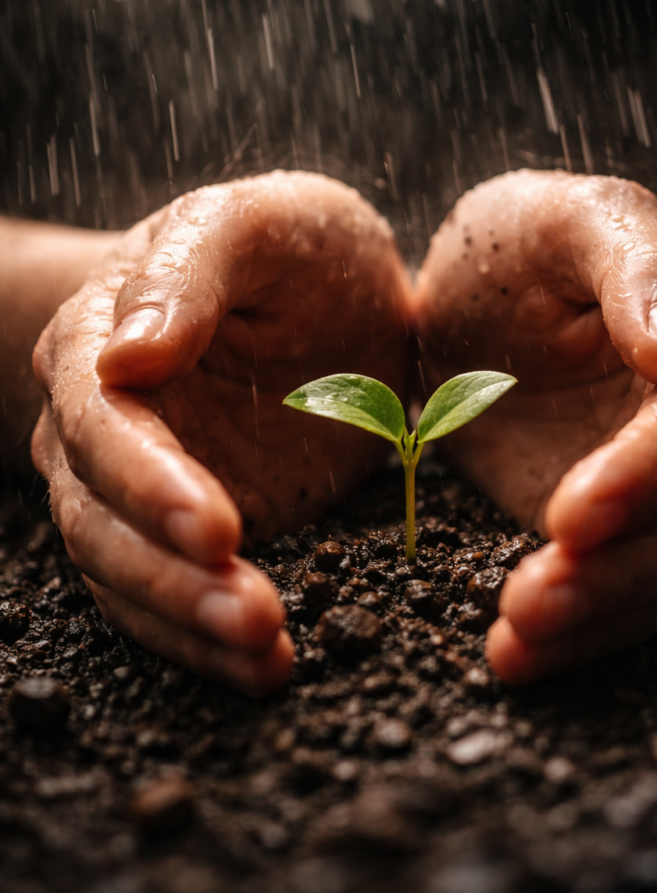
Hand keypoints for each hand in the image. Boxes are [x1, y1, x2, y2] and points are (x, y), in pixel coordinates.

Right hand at [33, 172, 411, 693]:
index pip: (101, 423)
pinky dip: (206, 641)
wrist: (322, 294)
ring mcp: (135, 489)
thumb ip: (193, 271)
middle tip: (255, 615)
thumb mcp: (258, 223)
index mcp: (102, 341)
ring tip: (267, 657)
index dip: (149, 481)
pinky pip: (166, 600)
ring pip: (125, 575)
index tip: (219, 528)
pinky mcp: (179, 534)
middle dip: (172, 575)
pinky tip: (264, 669)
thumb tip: (125, 357)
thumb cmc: (290, 248)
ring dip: (189, 623)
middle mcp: (99, 425)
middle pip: (100, 518)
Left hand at [415, 171, 656, 681]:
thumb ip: (637, 265)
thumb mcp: (575, 217)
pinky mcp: (636, 534)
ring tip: (515, 643)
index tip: (572, 517)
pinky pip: (630, 599)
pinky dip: (580, 635)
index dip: (647, 474)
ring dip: (597, 617)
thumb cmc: (548, 245)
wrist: (530, 292)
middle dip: (618, 571)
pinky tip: (517, 658)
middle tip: (529, 604)